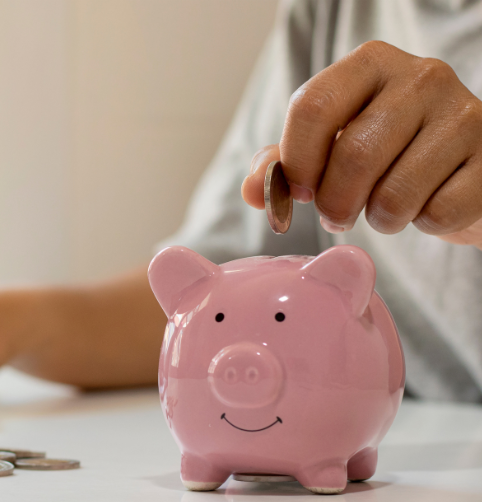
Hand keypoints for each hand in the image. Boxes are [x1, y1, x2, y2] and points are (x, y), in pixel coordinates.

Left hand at [241, 41, 481, 248]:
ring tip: (381, 209)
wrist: (463, 165)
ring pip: (395, 193)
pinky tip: (425, 205)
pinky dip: (421, 224)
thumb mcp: (330, 148)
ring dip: (378, 219)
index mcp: (369, 65)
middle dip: (334, 203)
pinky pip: (437, 213)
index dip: (296, 161)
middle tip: (337, 213)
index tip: (299, 190)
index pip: (312, 107)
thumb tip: (254, 191)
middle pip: (352, 156)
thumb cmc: (385, 153)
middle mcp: (421, 77)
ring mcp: (464, 115)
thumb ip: (285, 164)